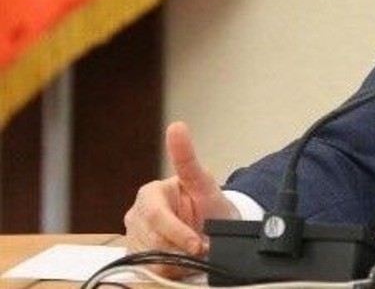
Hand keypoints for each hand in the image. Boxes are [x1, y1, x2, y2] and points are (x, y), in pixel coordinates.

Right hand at [123, 122, 237, 263]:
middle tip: (204, 246)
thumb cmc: (208, 203)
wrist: (215, 226)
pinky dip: (172, 268)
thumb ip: (187, 158)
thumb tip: (177, 127)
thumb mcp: (203, 181)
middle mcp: (137, 216)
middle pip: (153, 242)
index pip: (157, 217)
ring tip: (195, 247)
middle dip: (182, 247)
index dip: (178, 233)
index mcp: (149, 194)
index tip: (198, 243)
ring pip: (152, 259)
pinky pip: (152, 270)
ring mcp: (135, 238)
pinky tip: (184, 258)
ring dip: (179, 259)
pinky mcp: (139, 257)